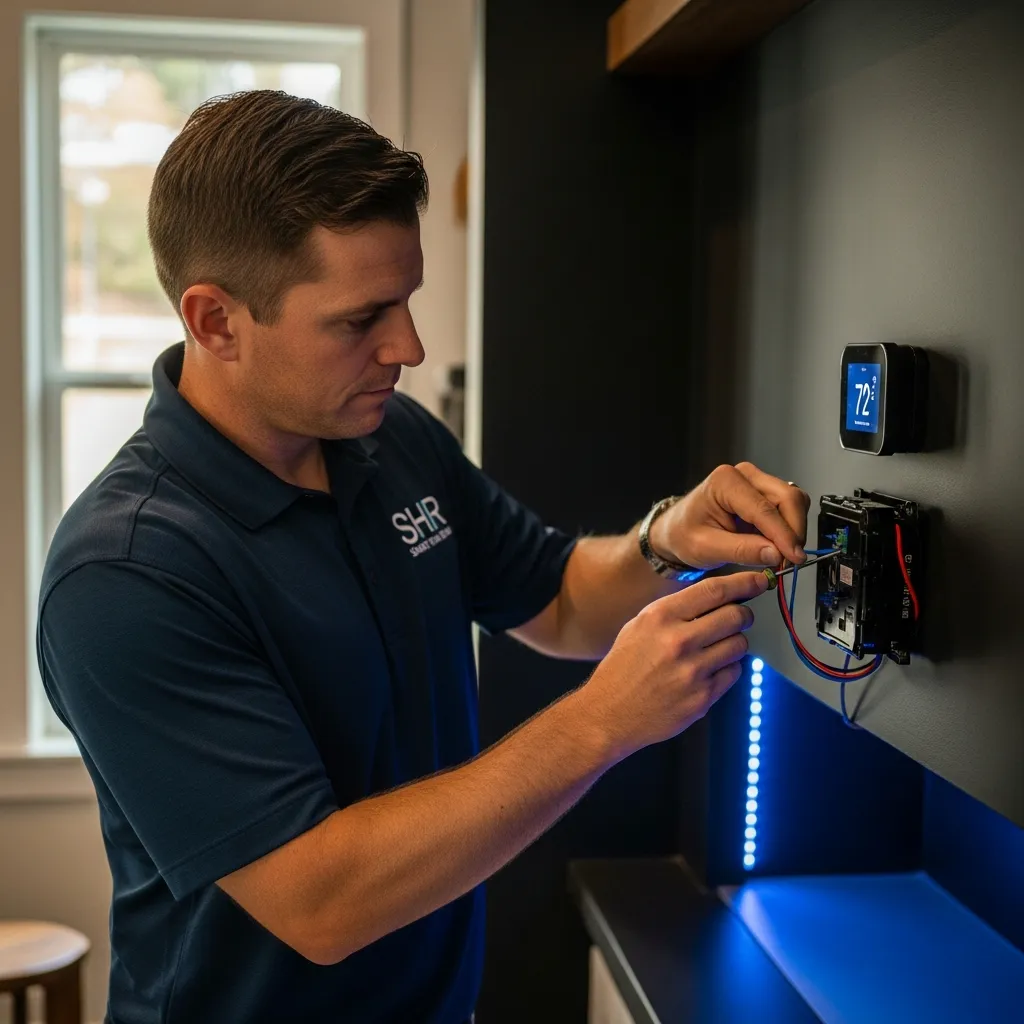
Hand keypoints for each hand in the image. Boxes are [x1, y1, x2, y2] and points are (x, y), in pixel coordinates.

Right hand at [578, 572, 767, 762]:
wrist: (608, 713)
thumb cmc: (623, 667)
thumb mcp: (640, 626)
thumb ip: (676, 610)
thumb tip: (717, 595)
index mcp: (660, 617)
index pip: (715, 591)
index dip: (743, 582)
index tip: (759, 580)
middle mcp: (678, 641)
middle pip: (735, 616)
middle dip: (743, 615)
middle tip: (739, 617)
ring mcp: (692, 671)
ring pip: (740, 645)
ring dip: (735, 643)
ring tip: (716, 648)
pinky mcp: (702, 698)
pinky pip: (733, 673)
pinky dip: (727, 669)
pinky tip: (707, 671)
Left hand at [650, 463, 809, 569]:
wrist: (677, 530)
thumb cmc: (684, 534)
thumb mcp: (707, 548)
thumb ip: (742, 550)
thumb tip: (776, 554)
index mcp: (725, 482)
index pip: (764, 509)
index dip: (783, 535)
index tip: (794, 558)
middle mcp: (744, 475)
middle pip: (788, 498)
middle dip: (794, 531)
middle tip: (791, 560)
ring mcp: (757, 482)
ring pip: (793, 502)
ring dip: (794, 530)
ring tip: (781, 556)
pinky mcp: (764, 493)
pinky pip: (788, 508)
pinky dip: (789, 528)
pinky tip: (777, 546)